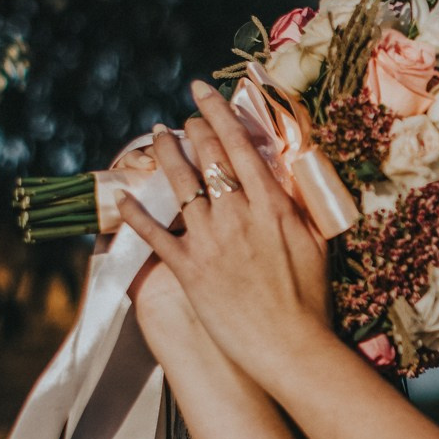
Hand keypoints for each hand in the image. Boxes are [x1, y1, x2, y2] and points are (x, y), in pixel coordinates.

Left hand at [116, 80, 338, 385]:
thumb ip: (299, 206)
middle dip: (193, 128)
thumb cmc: (311, 300)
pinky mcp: (190, 270)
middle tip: (184, 117)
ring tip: (157, 137)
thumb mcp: (316, 243)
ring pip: (180, 185)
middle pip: (208, 157)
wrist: (293, 347)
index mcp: (273, 206)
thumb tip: (289, 177)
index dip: (218, 112)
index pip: (240, 146)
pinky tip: (123, 196)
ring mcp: (211, 241)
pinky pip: (155, 235)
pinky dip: (135, 214)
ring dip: (165, 155)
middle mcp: (238, 215)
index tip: (203, 90)